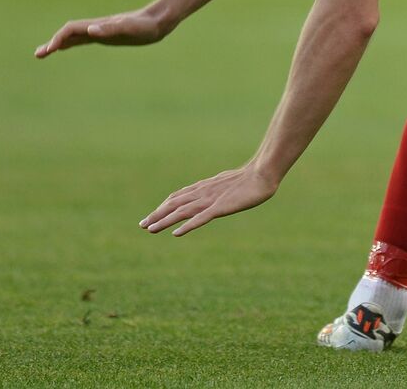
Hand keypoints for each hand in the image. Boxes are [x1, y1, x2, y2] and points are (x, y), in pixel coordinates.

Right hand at [35, 8, 170, 58]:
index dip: (59, 39)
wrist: (160, 20)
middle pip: (68, 33)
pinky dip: (70, 43)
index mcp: (100, 25)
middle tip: (38, 55)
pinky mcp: (107, 35)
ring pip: (74, 36)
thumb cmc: (147, 25)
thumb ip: (112, 28)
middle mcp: (97, 26)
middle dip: (53, 42)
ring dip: (58, 43)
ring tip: (43, 53)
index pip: (72, 30)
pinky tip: (66, 47)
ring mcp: (101, 30)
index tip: (50, 50)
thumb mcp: (130, 28)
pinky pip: (83, 39)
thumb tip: (90, 30)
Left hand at [140, 163, 278, 235]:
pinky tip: (176, 233)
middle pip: (175, 204)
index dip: (164, 206)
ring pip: (182, 212)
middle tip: (143, 225)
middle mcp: (203, 192)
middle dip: (157, 214)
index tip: (153, 215)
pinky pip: (200, 218)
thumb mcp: (229, 182)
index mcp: (205, 186)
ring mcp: (211, 200)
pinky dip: (187, 225)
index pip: (178, 196)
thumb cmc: (250, 177)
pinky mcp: (220, 207)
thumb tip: (214, 190)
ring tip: (151, 229)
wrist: (263, 173)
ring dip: (165, 221)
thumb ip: (218, 188)